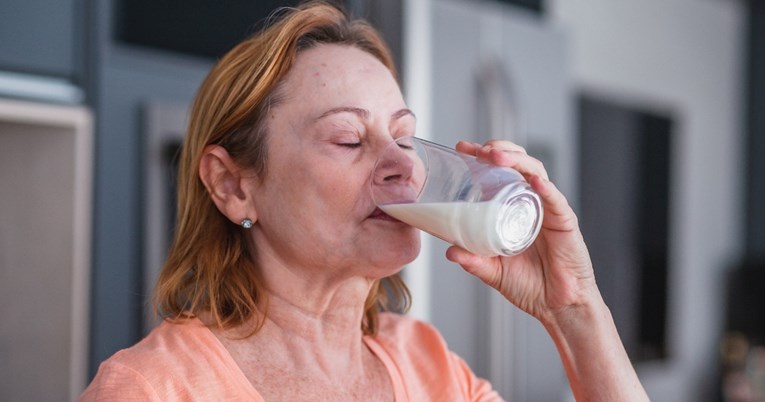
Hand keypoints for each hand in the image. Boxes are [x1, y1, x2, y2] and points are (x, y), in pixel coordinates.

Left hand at [446, 140, 597, 323]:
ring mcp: (549, 210)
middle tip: (477, 149)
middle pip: (518, 164)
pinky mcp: (565, 222)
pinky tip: (534, 180)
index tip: (462, 149)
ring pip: (536, 172)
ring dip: (516, 160)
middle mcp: (532, 203)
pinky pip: (555, 200)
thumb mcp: (493, 272)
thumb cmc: (530, 286)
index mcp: (514, 208)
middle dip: (498, 150)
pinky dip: (545, 188)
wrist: (558, 307)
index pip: (500, 172)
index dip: (483, 157)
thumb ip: (473, 261)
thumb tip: (450, 251)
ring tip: (496, 156)